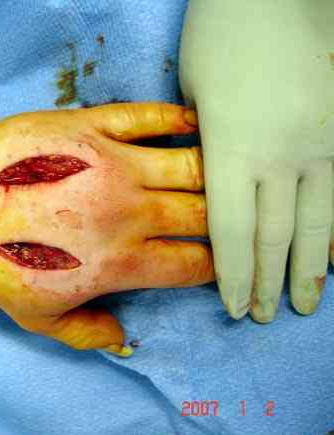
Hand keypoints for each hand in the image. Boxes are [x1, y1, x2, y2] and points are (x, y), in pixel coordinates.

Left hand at [0, 103, 213, 353]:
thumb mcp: (38, 317)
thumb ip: (88, 334)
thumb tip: (125, 340)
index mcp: (120, 262)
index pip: (196, 264)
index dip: (216, 264)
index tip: (213, 258)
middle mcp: (127, 212)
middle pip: (207, 214)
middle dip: (224, 218)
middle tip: (220, 216)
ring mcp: (112, 164)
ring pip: (194, 163)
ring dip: (214, 170)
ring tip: (218, 172)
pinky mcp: (91, 125)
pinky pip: (150, 115)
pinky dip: (180, 118)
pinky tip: (193, 123)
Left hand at [179, 0, 333, 321]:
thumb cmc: (218, 39)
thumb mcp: (191, 98)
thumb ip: (204, 149)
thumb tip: (213, 183)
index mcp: (230, 152)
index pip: (231, 233)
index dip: (233, 276)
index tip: (233, 307)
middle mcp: (279, 158)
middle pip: (273, 237)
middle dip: (268, 282)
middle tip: (264, 316)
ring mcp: (320, 144)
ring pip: (318, 223)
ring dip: (311, 269)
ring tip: (306, 304)